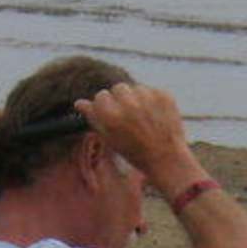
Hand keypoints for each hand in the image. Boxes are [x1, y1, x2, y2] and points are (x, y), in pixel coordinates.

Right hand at [73, 83, 201, 187]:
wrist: (167, 159)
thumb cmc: (135, 152)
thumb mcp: (110, 138)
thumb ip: (93, 118)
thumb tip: (79, 102)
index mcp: (112, 114)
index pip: (101, 96)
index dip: (107, 107)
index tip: (115, 118)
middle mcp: (128, 103)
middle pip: (118, 88)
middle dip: (122, 100)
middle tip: (131, 117)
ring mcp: (148, 97)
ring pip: (135, 88)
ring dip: (137, 99)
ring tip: (145, 119)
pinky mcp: (164, 95)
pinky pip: (152, 90)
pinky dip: (153, 101)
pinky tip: (156, 116)